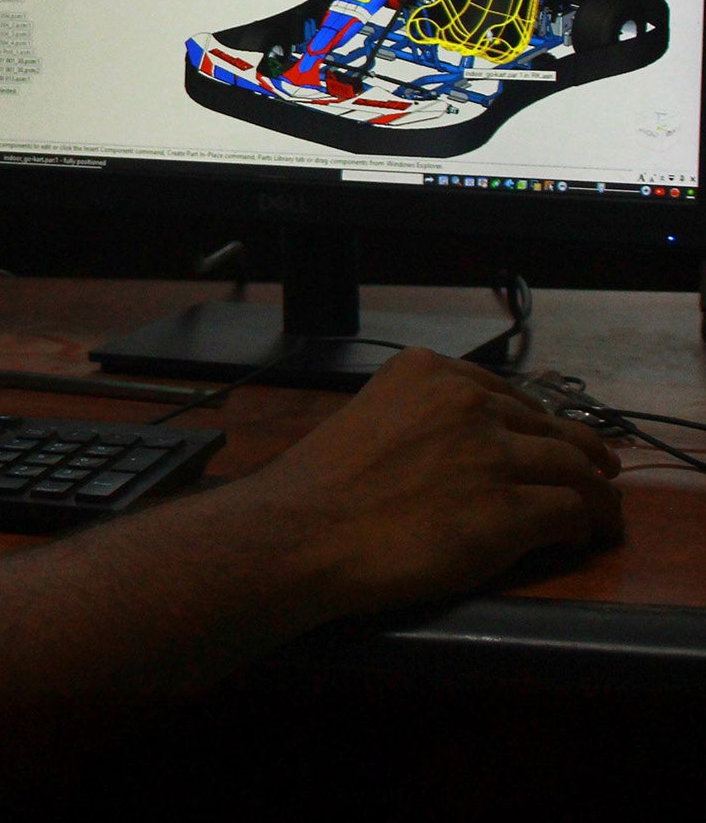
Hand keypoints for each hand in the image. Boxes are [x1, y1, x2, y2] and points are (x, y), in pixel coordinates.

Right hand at [238, 347, 622, 614]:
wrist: (305, 529)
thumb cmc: (320, 483)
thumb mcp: (368, 413)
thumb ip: (417, 413)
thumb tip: (455, 444)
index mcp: (427, 371)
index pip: (505, 391)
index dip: (533, 419)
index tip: (545, 436)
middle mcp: (465, 402)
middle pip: (547, 424)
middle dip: (580, 449)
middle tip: (599, 470)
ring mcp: (490, 455)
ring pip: (574, 465)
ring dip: (595, 490)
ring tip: (602, 510)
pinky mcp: (507, 512)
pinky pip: (570, 511)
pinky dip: (582, 524)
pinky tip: (576, 536)